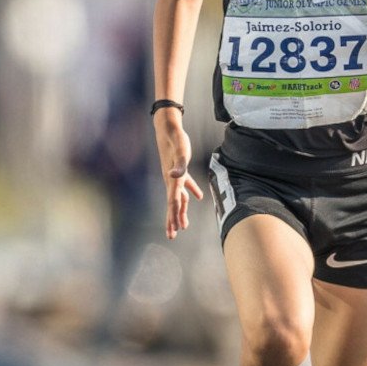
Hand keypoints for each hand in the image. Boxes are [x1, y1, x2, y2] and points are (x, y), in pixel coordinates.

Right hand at [154, 116, 204, 238]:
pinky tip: (198, 198)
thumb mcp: (181, 151)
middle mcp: (171, 180)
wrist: (168, 129)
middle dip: (173, 220)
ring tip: (183, 225)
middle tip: (172, 236)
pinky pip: (185, 186)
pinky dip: (191, 192)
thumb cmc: (175, 139)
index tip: (174, 230)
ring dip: (181, 211)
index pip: (173, 202)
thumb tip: (174, 176)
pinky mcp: (180, 170)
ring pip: (178, 198)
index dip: (174, 216)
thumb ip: (180, 165)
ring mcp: (174, 176)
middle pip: (173, 205)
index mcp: (172, 179)